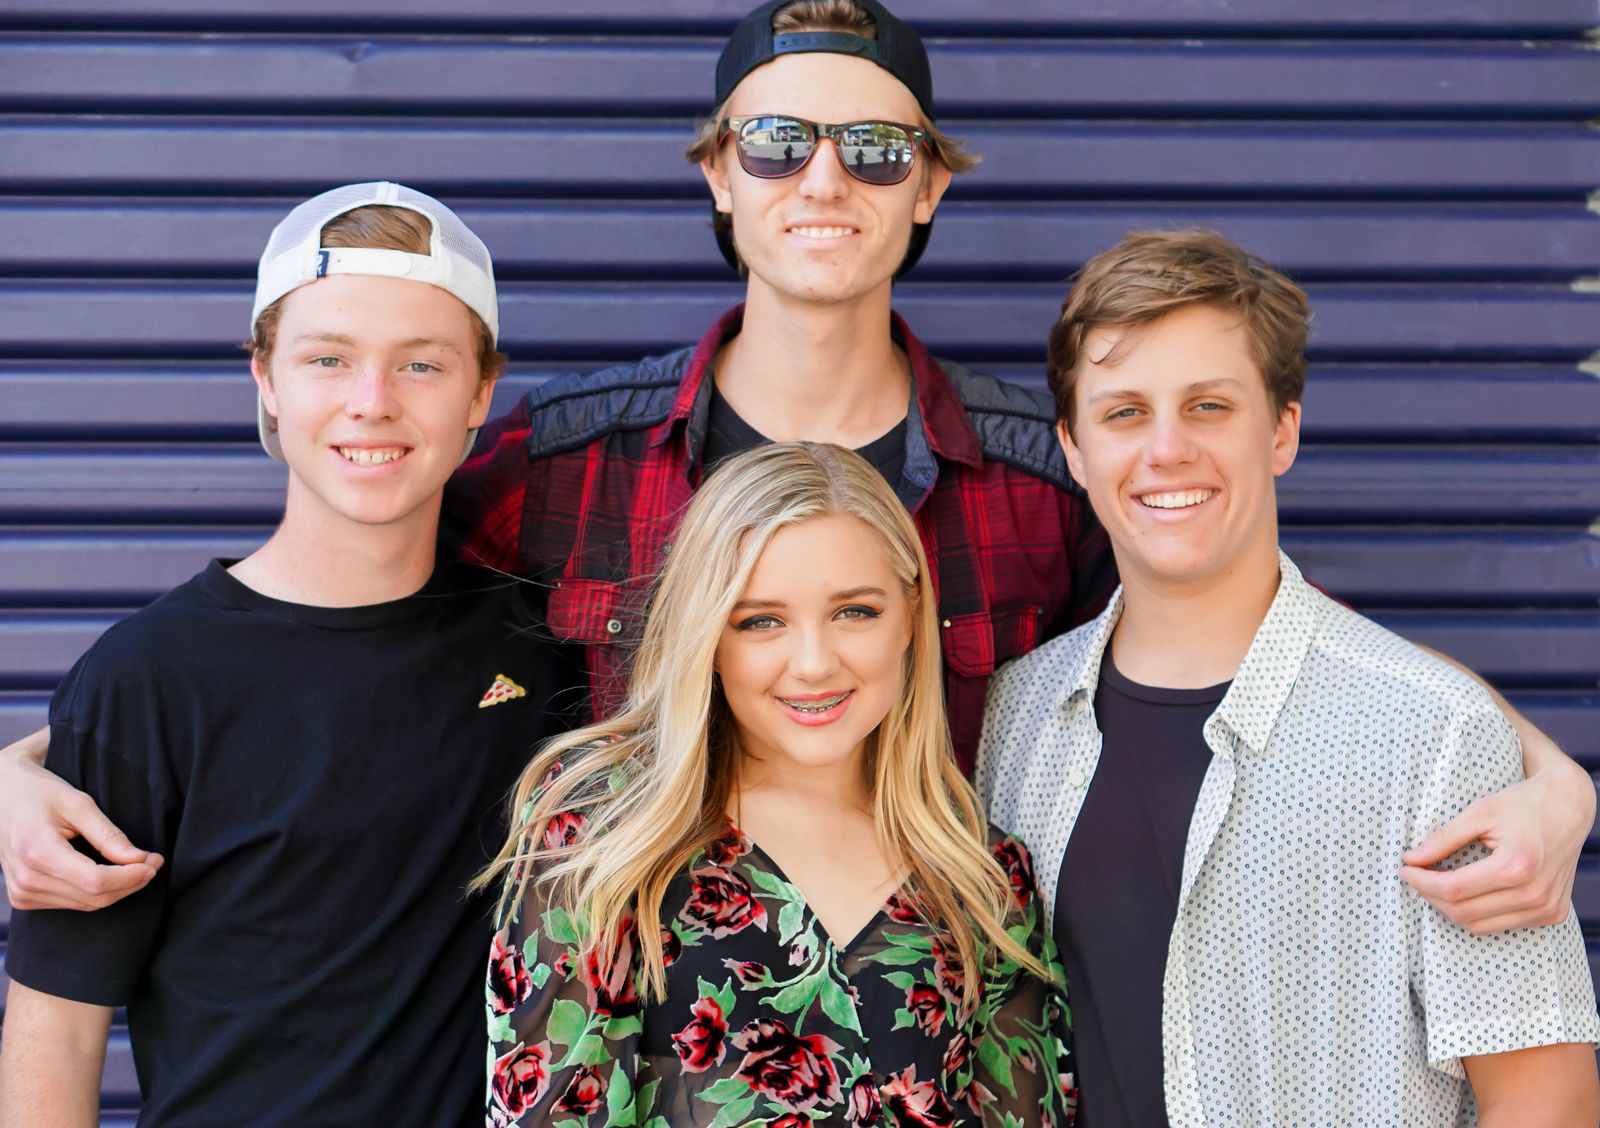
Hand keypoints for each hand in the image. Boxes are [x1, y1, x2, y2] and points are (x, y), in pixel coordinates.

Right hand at [1, 747, 162, 910]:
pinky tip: (110, 874)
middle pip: (94, 896)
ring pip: (86, 904)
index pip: (95, 881)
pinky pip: (71, 904)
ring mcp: (22, 892)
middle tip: (153, 862)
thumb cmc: (40, 793)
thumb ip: (109, 835)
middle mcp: (26, 878)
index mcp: (38, 851)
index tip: (154, 861)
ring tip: (137, 866)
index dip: (131, 876)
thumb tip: (141, 859)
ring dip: (118, 889)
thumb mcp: (78, 804)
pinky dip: (96, 893)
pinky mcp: (23, 898)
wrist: (2, 797)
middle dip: (131, 882)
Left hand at [1401, 765, 1593, 934]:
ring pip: (1479, 926)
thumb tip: (1411, 859)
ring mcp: (1546, 909)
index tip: (1405, 868)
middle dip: (1430, 895)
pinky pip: (1502, 925)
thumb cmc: (1522, 804)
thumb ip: (1444, 838)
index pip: (1453, 889)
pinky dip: (1478, 913)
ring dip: (1451, 908)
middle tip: (1416, 874)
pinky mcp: (1551, 914)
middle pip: (1463, 912)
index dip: (1421, 881)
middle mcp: (1534, 894)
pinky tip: (1468, 891)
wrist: (1568, 807)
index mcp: (1517, 867)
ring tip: (1437, 883)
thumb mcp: (1479, 811)